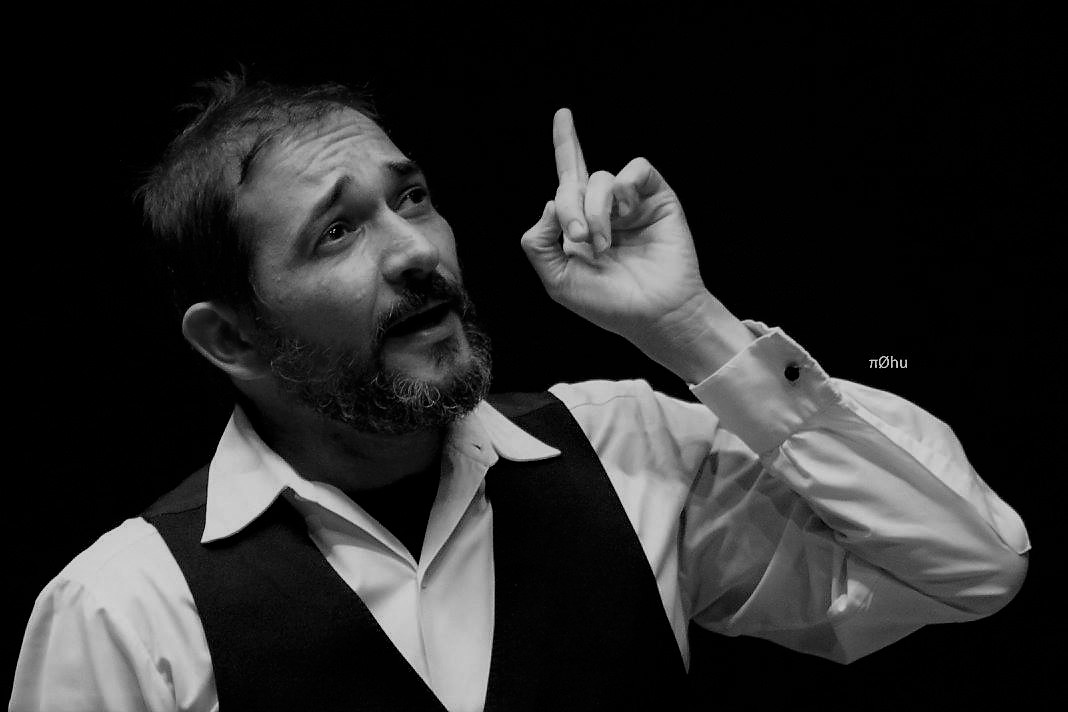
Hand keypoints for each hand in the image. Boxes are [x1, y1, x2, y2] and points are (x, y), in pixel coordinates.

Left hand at [521, 109, 754, 380]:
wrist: (654, 314)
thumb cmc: (608, 303)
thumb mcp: (557, 280)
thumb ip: (538, 243)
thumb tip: (549, 202)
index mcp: (579, 223)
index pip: (568, 178)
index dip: (566, 143)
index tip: (563, 114)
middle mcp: (604, 208)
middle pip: (573, 181)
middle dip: (569, 207)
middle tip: (580, 239)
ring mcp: (630, 203)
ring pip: (600, 179)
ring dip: (595, 211)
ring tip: (604, 244)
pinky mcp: (656, 198)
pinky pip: (635, 171)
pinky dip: (624, 189)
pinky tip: (626, 214)